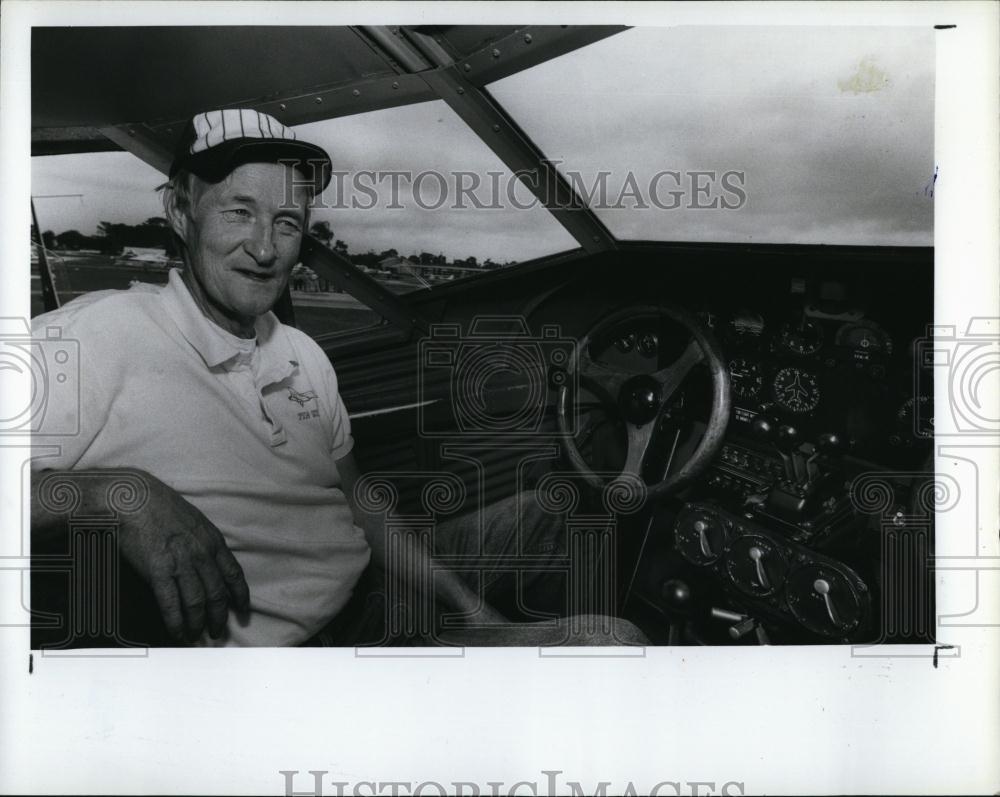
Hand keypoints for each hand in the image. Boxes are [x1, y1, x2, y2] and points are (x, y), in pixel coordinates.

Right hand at [115, 469, 249, 641]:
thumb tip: (208, 563)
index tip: (243, 612)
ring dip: (198, 624)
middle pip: (217, 594)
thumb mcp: (194, 520)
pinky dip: (176, 622)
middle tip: (217, 632)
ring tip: (196, 636)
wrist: (133, 498)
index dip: (240, 597)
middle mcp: (201, 554)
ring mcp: (181, 563)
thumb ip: (204, 542)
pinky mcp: (158, 571)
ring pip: (197, 602)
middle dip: (219, 617)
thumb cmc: (160, 506)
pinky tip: (178, 633)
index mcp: (213, 540)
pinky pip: (171, 604)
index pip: (234, 575)